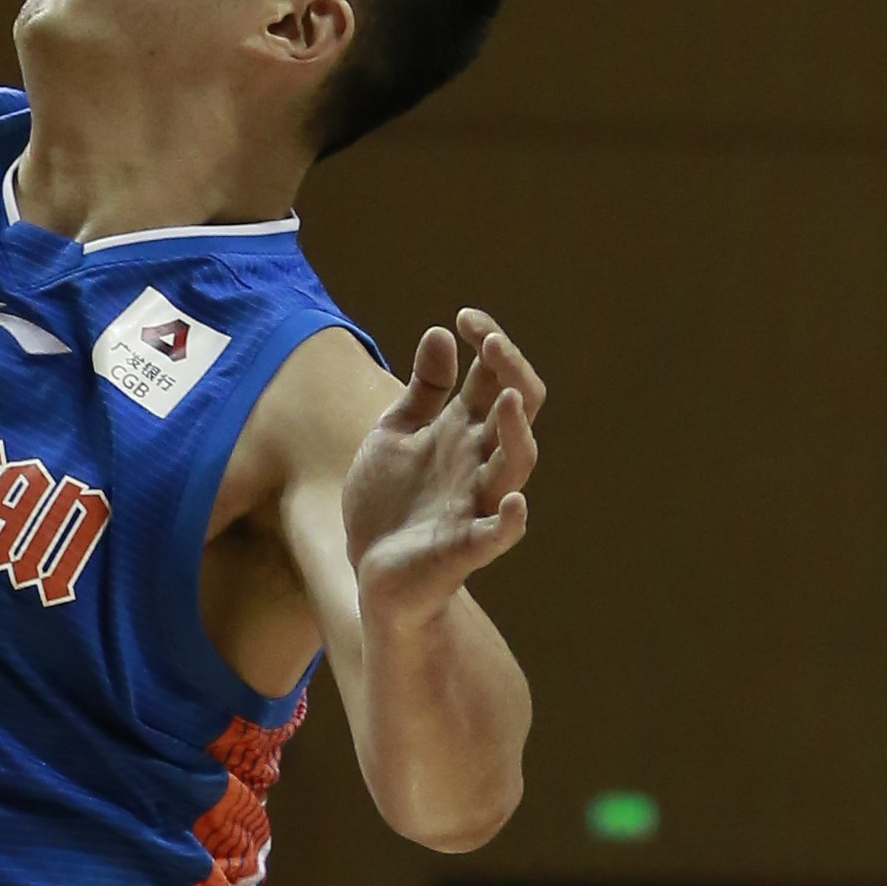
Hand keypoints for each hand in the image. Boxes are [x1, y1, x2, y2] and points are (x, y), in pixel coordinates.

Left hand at [343, 310, 541, 621]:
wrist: (369, 568)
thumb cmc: (388, 501)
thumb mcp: (396, 434)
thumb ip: (423, 390)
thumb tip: (441, 334)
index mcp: (463, 432)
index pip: (495, 377)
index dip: (489, 343)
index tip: (466, 317)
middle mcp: (477, 462)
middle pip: (517, 412)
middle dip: (510, 374)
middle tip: (491, 342)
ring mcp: (475, 502)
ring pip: (515, 465)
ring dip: (517, 433)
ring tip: (508, 399)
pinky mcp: (465, 546)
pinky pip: (498, 534)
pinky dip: (510, 520)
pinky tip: (512, 501)